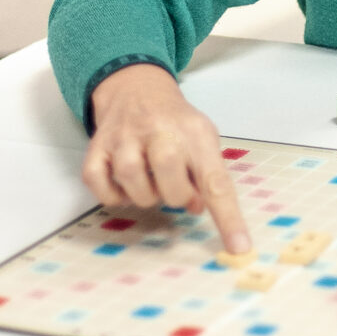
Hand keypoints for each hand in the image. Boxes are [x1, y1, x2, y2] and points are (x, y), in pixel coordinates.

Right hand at [85, 64, 251, 254]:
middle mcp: (158, 128)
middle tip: (176, 189)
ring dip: (144, 195)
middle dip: (175, 195)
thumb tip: (198, 208)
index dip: (228, 218)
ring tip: (150, 183)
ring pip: (131, 179)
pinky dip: (112, 195)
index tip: (239, 247)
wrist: (137, 88)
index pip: (216, 180)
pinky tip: (125, 186)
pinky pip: (99, 183)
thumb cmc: (175, 123)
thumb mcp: (202, 140)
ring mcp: (124, 135)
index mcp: (195, 131)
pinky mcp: (97, 145)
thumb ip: (206, 175)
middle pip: (168, 174)